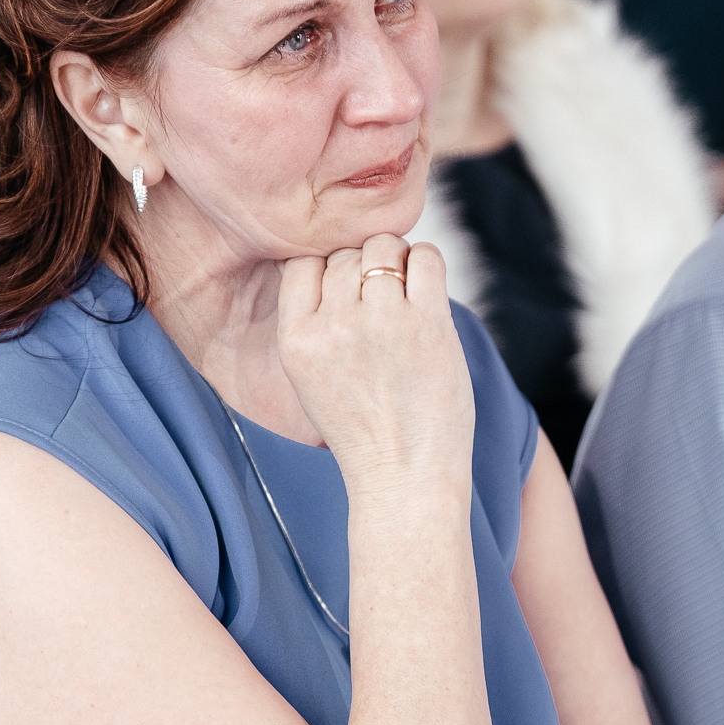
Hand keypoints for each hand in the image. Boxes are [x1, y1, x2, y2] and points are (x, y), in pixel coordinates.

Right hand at [276, 234, 473, 494]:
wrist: (404, 477)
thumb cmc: (365, 431)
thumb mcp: (311, 379)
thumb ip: (316, 324)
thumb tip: (341, 259)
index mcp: (296, 339)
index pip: (304, 263)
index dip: (328, 268)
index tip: (348, 294)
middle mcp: (333, 326)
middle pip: (345, 254)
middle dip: (365, 267)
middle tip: (385, 302)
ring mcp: (381, 321)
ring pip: (383, 247)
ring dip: (398, 260)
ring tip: (407, 293)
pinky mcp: (426, 323)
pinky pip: (425, 256)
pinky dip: (427, 262)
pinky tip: (427, 289)